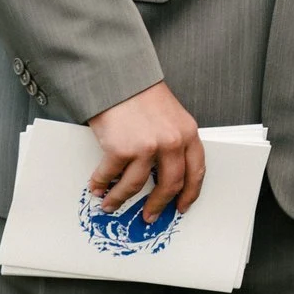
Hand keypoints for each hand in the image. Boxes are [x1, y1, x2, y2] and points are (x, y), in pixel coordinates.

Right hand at [86, 81, 204, 219]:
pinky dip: (102, 185)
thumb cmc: (140, 94)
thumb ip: (171, 141)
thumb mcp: (169, 116)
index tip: (182, 206)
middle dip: (158, 204)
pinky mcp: (122, 149)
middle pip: (170, 184)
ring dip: (121, 199)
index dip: (189, 193)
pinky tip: (97, 187)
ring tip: (112, 204)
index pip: (196, 171)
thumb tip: (161, 174)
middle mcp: (172, 142)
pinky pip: (110, 176)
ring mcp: (147, 147)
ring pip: (136, 186)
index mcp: (187, 133)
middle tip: (149, 216)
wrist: (118, 77)